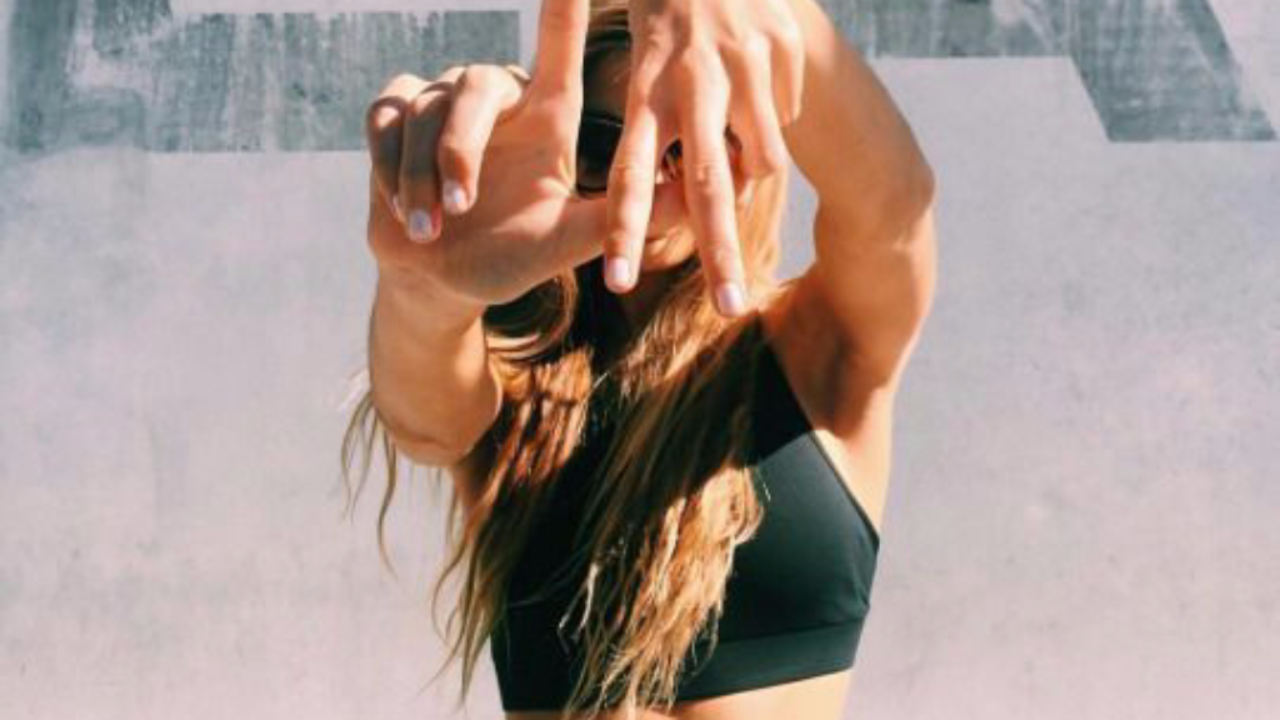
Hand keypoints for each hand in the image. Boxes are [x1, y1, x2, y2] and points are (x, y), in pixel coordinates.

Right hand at [364, 0, 664, 307]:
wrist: (445, 281)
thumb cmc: (512, 255)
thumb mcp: (567, 240)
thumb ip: (618, 216)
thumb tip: (694, 201)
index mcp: (546, 117)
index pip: (558, 49)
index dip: (563, 9)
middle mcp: (498, 99)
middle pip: (477, 86)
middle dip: (460, 150)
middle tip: (461, 206)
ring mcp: (440, 102)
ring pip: (425, 111)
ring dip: (422, 175)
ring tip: (430, 230)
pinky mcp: (392, 115)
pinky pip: (385, 121)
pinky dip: (392, 169)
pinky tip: (403, 211)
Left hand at [603, 0, 803, 315]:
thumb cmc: (669, 21)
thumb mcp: (644, 68)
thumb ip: (660, 138)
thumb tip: (691, 203)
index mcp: (645, 91)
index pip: (628, 173)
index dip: (623, 230)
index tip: (617, 283)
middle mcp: (690, 84)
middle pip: (706, 186)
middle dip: (718, 254)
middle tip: (728, 308)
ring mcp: (741, 69)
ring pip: (761, 161)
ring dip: (753, 178)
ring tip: (738, 148)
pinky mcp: (779, 54)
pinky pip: (785, 121)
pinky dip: (773, 127)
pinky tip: (757, 92)